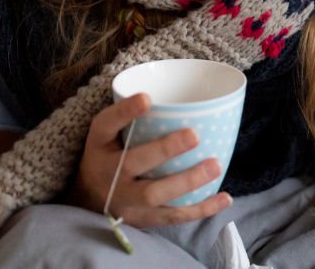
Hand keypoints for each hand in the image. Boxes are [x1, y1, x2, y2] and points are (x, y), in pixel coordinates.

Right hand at [67, 93, 232, 225]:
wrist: (89, 201)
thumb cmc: (111, 153)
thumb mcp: (109, 133)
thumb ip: (134, 115)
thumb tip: (183, 94)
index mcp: (98, 144)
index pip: (105, 125)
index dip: (124, 112)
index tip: (146, 98)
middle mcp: (107, 173)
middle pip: (133, 163)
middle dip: (165, 150)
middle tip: (194, 135)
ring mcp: (124, 200)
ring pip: (154, 195)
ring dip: (187, 181)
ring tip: (215, 165)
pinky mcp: (141, 220)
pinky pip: (173, 216)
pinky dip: (201, 209)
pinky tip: (224, 197)